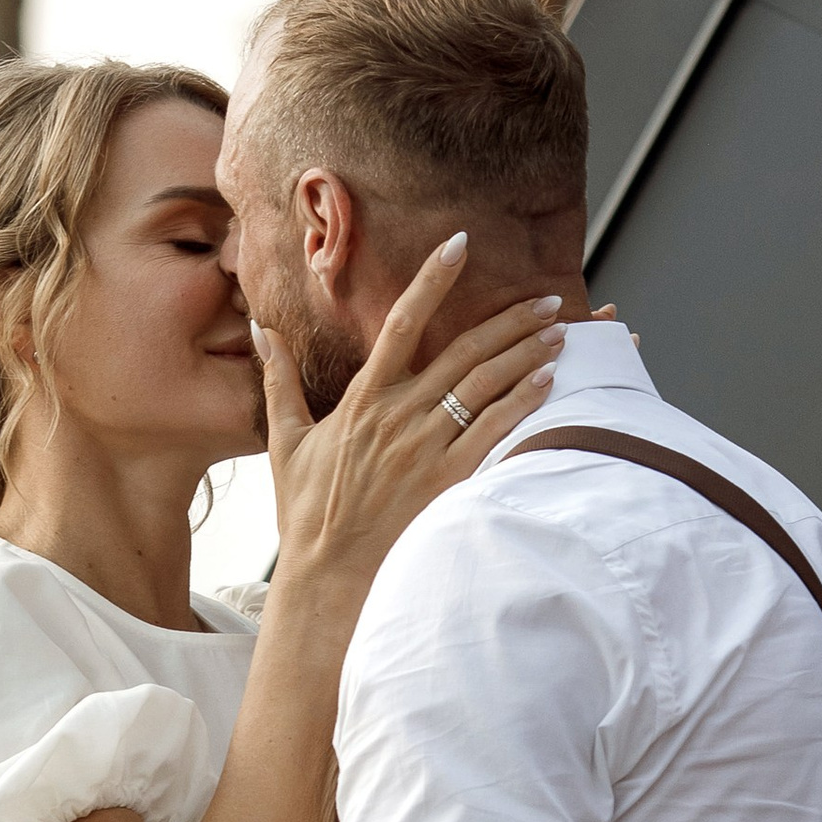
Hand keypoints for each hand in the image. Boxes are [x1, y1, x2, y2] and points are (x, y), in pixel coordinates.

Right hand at [260, 236, 562, 617]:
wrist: (327, 576)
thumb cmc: (306, 513)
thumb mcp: (286, 441)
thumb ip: (278, 381)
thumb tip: (261, 331)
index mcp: (363, 398)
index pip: (401, 323)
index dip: (431, 280)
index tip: (459, 245)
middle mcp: (398, 416)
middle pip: (464, 350)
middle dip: (509, 319)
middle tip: (547, 298)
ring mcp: (426, 448)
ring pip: (486, 385)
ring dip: (527, 354)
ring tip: (559, 332)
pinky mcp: (448, 481)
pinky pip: (495, 431)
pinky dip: (524, 402)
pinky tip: (550, 382)